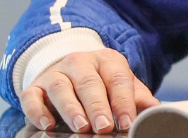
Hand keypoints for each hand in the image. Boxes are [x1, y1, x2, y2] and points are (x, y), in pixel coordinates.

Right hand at [20, 48, 158, 132]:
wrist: (70, 70)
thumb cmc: (102, 81)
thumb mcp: (122, 84)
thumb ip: (137, 96)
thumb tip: (155, 109)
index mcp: (107, 60)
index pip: (117, 78)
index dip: (123, 101)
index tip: (127, 122)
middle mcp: (80, 62)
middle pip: (89, 83)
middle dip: (98, 106)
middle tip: (104, 127)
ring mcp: (56, 73)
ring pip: (61, 88)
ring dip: (71, 109)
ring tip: (81, 127)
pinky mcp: (35, 86)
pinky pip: (32, 96)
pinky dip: (37, 110)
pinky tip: (46, 125)